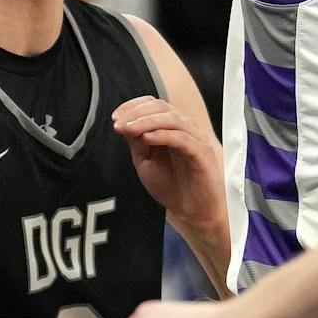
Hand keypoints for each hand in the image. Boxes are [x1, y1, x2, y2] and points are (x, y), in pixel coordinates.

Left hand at [112, 96, 220, 237]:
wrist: (192, 212)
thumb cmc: (172, 186)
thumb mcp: (146, 161)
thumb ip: (136, 142)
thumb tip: (124, 122)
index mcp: (171, 128)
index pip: (153, 105)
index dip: (133, 106)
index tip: (115, 117)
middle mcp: (185, 129)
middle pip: (161, 107)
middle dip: (136, 113)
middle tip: (119, 124)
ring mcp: (196, 139)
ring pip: (172, 119)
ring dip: (147, 121)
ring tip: (129, 129)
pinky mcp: (202, 153)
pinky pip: (183, 138)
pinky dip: (163, 135)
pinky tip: (147, 138)